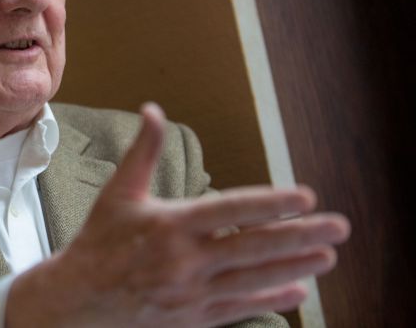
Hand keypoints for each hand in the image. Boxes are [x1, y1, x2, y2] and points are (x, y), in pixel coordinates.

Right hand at [7, 103, 349, 327]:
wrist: (79, 298)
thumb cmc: (100, 240)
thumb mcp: (119, 192)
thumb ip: (143, 151)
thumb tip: (153, 110)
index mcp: (170, 225)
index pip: (230, 210)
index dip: (270, 204)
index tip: (305, 197)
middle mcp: (185, 260)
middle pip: (253, 247)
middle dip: (300, 237)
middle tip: (338, 227)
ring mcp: (191, 292)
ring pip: (253, 279)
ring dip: (295, 268)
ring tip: (328, 258)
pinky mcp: (192, 316)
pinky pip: (239, 307)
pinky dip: (270, 300)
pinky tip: (298, 292)